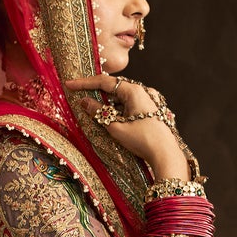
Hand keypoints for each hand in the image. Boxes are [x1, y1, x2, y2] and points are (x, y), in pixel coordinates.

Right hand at [69, 74, 186, 174]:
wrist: (166, 155)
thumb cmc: (143, 140)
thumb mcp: (116, 127)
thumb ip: (98, 113)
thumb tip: (85, 102)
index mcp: (134, 91)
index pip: (104, 82)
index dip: (84, 83)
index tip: (70, 84)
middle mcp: (142, 91)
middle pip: (113, 87)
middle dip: (95, 92)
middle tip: (79, 96)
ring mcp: (148, 100)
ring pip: (121, 97)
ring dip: (106, 102)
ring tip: (92, 111)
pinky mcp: (150, 110)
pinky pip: (129, 104)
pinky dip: (117, 109)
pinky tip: (109, 118)